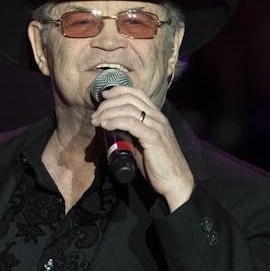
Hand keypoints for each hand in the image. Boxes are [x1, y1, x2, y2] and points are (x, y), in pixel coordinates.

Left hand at [92, 88, 193, 209]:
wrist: (174, 180)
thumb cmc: (156, 164)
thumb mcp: (141, 143)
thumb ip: (131, 133)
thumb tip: (110, 129)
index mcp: (156, 116)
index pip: (137, 93)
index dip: (118, 90)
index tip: (103, 96)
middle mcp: (158, 117)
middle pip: (129, 99)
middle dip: (108, 104)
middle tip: (95, 115)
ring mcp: (157, 126)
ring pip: (128, 109)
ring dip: (108, 113)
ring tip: (96, 121)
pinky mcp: (154, 137)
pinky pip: (131, 123)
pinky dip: (115, 121)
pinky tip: (105, 125)